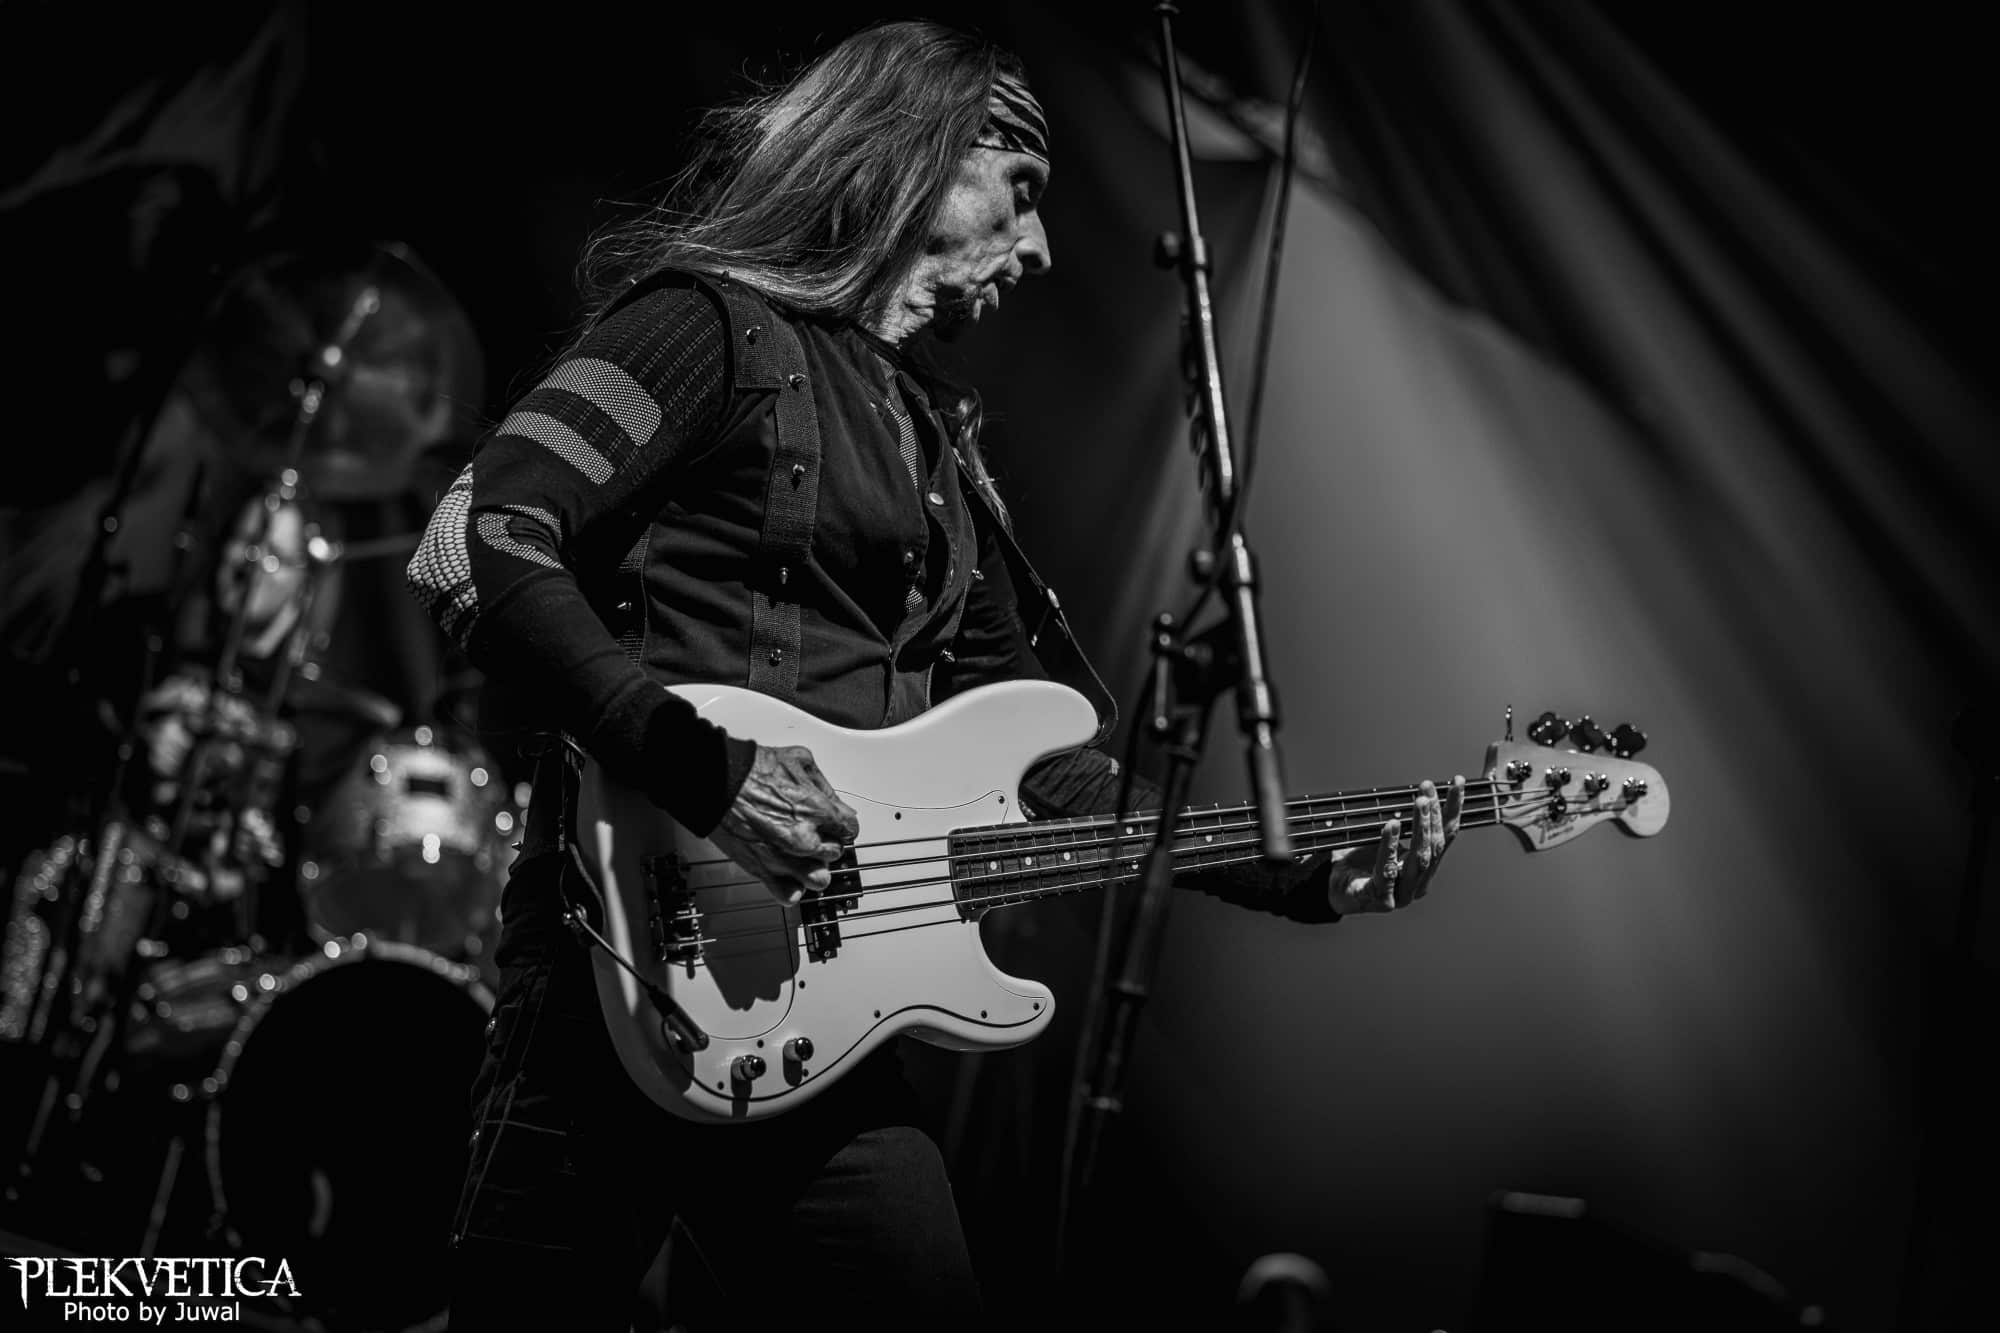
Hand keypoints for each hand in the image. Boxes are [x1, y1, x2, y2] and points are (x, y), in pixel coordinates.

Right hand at [709, 744, 860, 904]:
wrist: (716, 781)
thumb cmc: (752, 769)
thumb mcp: (800, 760)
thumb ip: (824, 786)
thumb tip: (837, 803)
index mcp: (817, 810)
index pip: (850, 829)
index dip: (841, 824)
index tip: (834, 824)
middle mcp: (804, 838)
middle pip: (835, 853)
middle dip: (826, 842)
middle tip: (813, 833)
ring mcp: (783, 857)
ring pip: (819, 879)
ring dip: (813, 868)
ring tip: (802, 856)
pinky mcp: (762, 869)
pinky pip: (790, 894)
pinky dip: (792, 888)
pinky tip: (789, 875)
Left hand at [1328, 776, 1463, 914]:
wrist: (1329, 889)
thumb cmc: (1358, 862)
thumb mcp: (1384, 837)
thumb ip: (1402, 824)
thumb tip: (1418, 794)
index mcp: (1424, 869)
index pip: (1445, 836)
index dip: (1452, 809)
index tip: (1457, 782)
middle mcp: (1418, 884)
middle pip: (1435, 847)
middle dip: (1434, 815)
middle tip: (1428, 790)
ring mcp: (1402, 895)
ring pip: (1419, 859)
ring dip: (1420, 827)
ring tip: (1420, 802)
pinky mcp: (1382, 900)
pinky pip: (1388, 870)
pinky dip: (1390, 845)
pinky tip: (1391, 826)